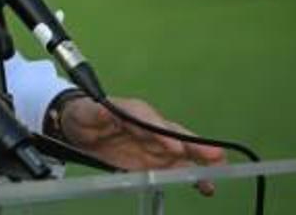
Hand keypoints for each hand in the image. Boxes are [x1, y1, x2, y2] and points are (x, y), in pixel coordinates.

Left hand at [60, 96, 226, 195]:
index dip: (163, 134)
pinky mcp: (154, 162)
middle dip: (194, 146)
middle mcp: (151, 128)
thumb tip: (103, 109)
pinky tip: (204, 186)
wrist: (79, 128)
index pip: (151, 122)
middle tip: (214, 156)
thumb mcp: (86, 112)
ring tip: (215, 176)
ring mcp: (155, 145)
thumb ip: (96, 112)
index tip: (176, 147)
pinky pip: (175, 169)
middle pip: (175, 136)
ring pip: (182, 154)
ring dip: (200, 164)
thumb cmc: (86, 115)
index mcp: (135, 112)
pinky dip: (190, 177)